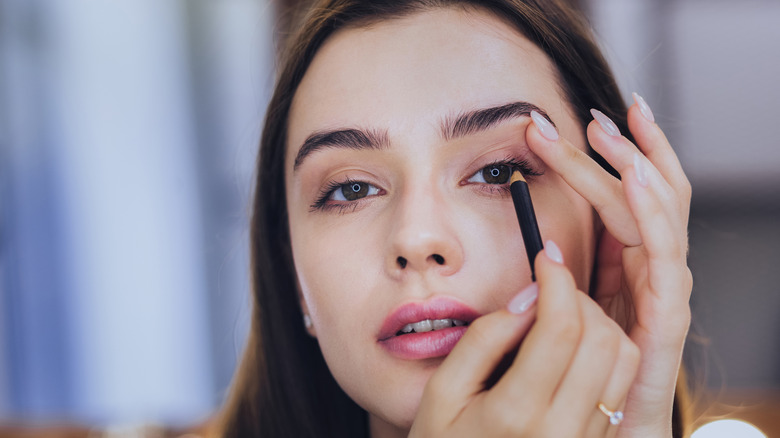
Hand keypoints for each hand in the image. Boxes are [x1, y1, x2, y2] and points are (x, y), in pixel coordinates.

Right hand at [409, 245, 639, 437]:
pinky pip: (622, 385)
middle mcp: (562, 431)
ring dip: (599, 323)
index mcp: (516, 413)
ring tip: (563, 317)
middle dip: (579, 297)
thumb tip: (528, 297)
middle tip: (550, 289)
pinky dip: (606, 352)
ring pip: (624, 359)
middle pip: (602, 338)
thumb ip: (484, 340)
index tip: (546, 258)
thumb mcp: (442, 392)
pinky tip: (573, 348)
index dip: (558, 280)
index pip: (561, 328)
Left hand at [526, 95, 691, 436]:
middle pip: (647, 196)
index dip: (612, 156)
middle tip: (593, 115)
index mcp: (629, 265)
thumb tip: (544, 236)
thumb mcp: (568, 309)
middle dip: (624, 151)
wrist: (601, 428)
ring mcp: (663, 293)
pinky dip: (651, 216)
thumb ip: (567, 274)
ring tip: (616, 130)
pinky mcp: (664, 322)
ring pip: (659, 217)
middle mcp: (652, 272)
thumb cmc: (581, 369)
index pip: (628, 196)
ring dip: (637, 168)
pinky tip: (635, 180)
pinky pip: (663, 261)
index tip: (584, 120)